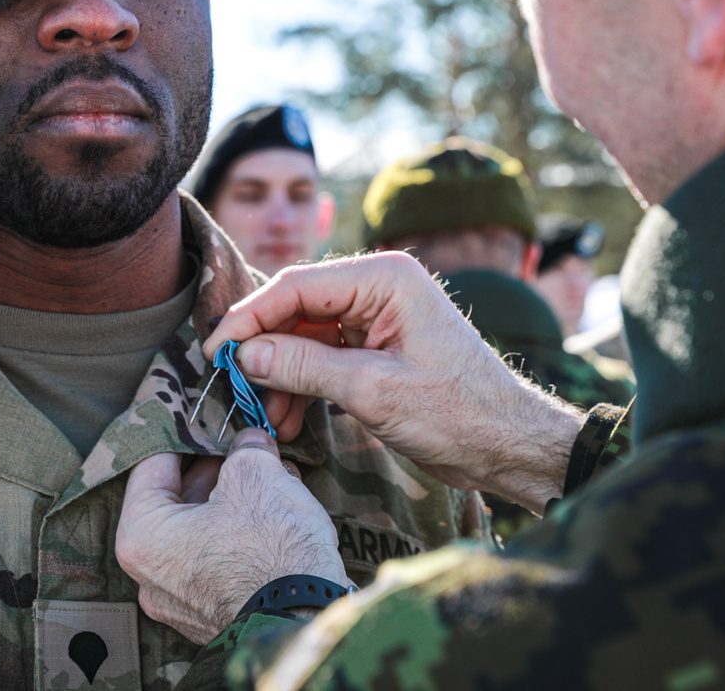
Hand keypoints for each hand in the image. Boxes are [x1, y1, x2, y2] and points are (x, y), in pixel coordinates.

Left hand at [117, 429, 346, 644]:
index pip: (151, 465)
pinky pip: (218, 561)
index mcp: (141, 536)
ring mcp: (179, 603)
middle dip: (214, 469)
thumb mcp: (256, 475)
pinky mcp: (212, 616)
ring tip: (269, 472)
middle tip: (241, 443)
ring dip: (231, 500)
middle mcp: (149, 576)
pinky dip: (239, 534)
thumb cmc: (270, 547)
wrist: (308, 620)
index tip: (200, 413)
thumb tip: (249, 441)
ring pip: (200, 531)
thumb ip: (244, 449)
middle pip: (175, 501)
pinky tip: (274, 509)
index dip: (181, 432)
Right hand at [208, 253, 581, 512]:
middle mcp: (379, 288)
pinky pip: (323, 359)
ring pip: (304, 338)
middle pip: (296, 310)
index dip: (249, 318)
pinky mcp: (376, 349)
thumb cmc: (460, 413)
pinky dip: (302, 388)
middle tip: (232, 387)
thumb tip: (245, 355)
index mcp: (386, 278)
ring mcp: (377, 318)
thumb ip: (304, 367)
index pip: (297, 286)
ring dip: (280, 377)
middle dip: (264, 352)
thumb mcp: (373, 391)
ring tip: (264, 417)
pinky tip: (287, 421)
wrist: (510, 446)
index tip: (215, 351)